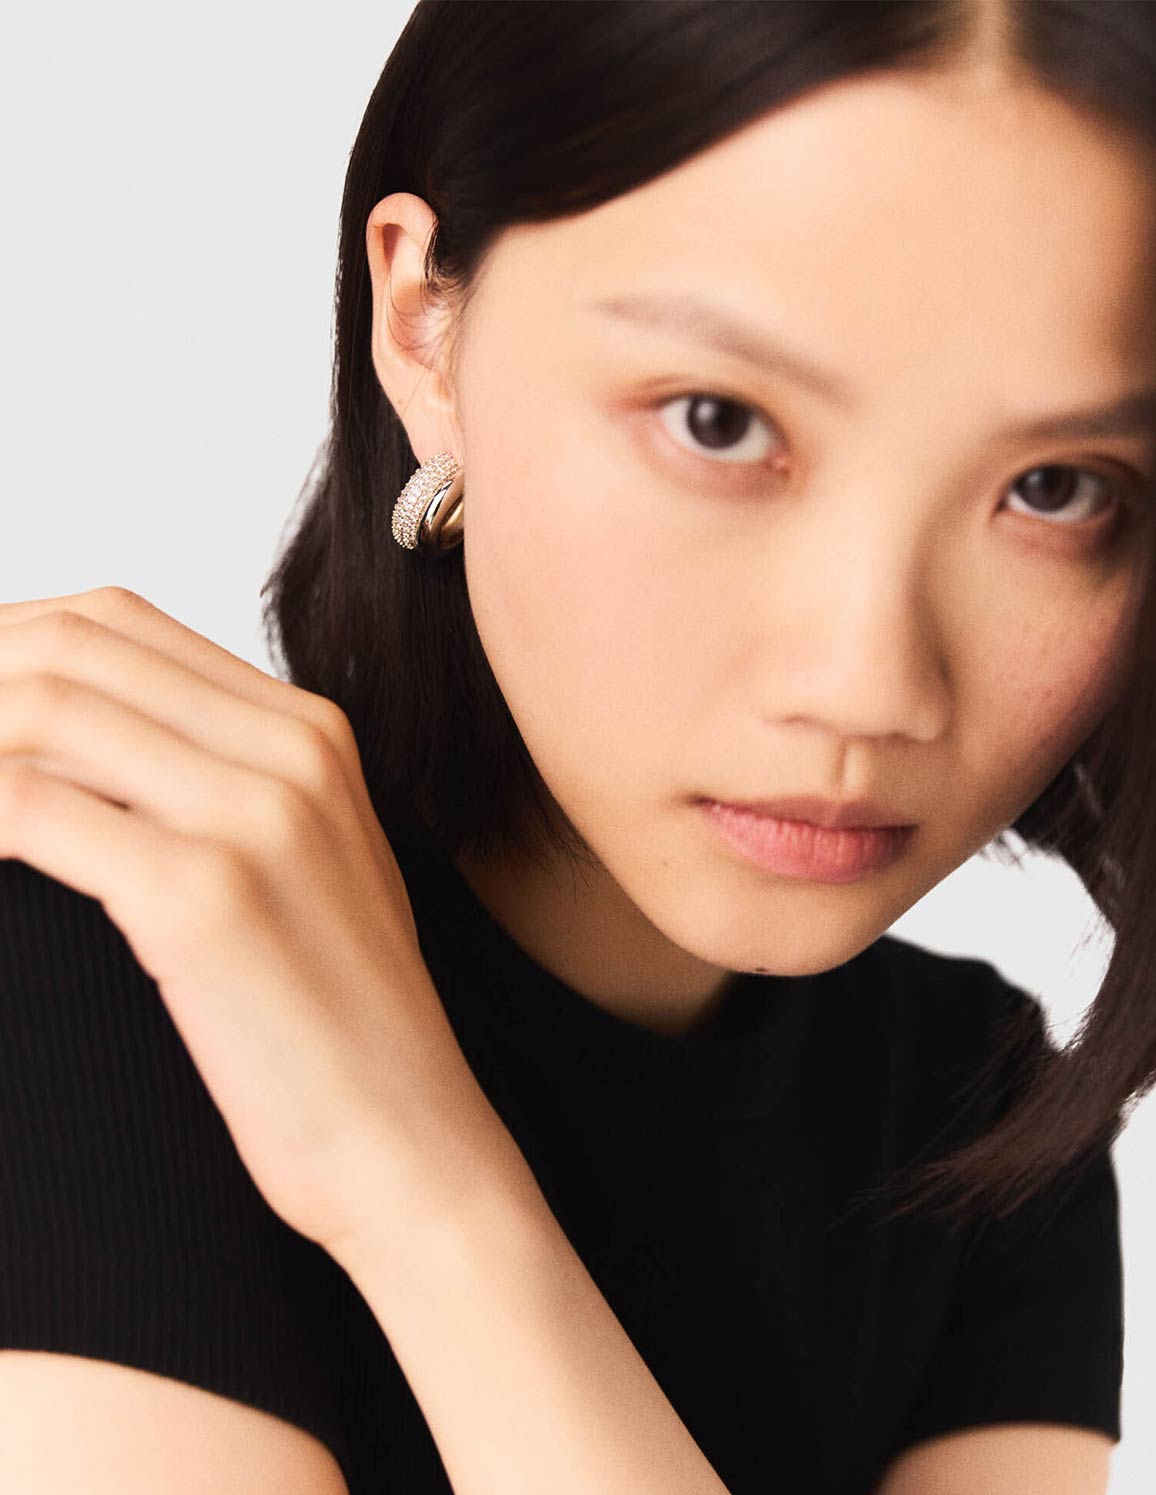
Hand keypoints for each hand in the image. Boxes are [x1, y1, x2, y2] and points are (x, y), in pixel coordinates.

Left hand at [0, 586, 510, 1261]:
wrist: (408, 1139)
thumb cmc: (339, 1024)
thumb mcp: (302, 868)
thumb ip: (214, 787)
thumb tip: (55, 757)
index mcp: (311, 731)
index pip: (117, 619)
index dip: (6, 640)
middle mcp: (289, 751)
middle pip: (71, 644)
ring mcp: (254, 816)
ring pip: (41, 708)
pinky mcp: (204, 897)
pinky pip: (28, 809)